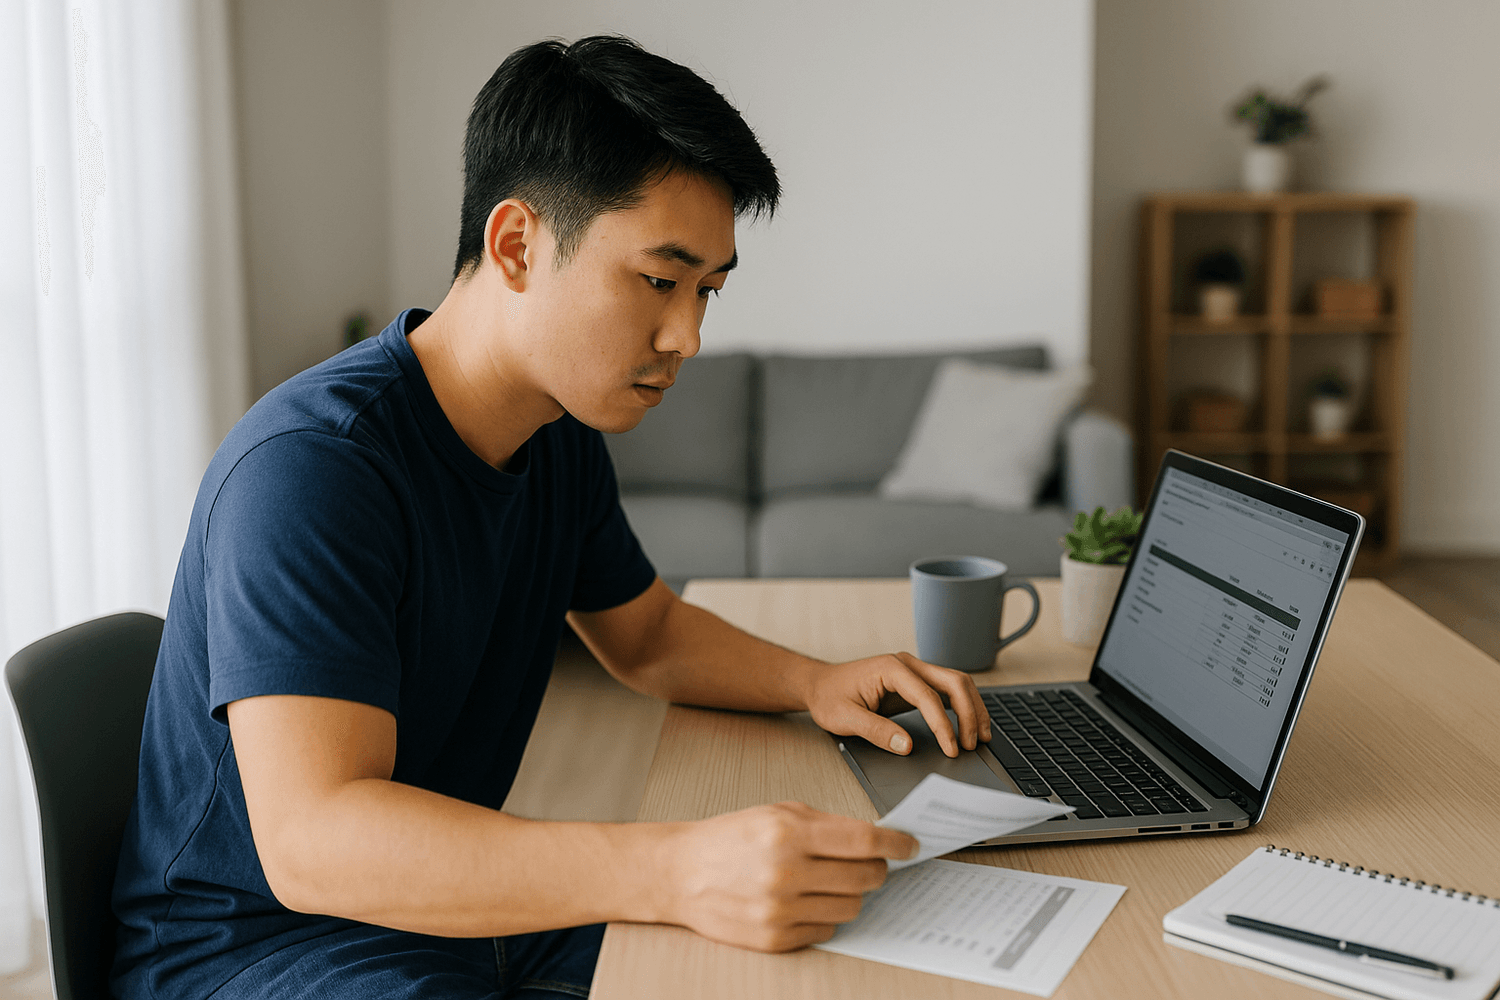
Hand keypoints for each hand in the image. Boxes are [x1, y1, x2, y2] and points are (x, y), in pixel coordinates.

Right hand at [663, 802, 916, 951]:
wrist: (681, 873)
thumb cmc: (730, 838)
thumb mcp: (777, 812)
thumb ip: (826, 824)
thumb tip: (874, 839)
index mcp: (789, 832)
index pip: (864, 841)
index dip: (895, 844)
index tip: (909, 846)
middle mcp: (786, 872)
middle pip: (864, 877)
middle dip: (876, 869)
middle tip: (871, 864)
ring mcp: (780, 910)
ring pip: (850, 908)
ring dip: (850, 894)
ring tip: (831, 882)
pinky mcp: (774, 939)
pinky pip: (826, 931)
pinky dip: (824, 916)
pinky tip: (806, 901)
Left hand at [803, 652, 990, 756]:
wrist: (820, 685)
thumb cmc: (829, 697)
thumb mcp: (845, 718)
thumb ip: (876, 731)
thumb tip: (906, 746)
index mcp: (891, 669)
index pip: (928, 696)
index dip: (943, 725)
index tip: (951, 748)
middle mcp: (907, 665)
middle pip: (954, 681)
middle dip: (969, 713)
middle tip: (971, 744)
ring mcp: (913, 672)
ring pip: (956, 683)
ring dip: (972, 708)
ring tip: (980, 737)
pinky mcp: (915, 683)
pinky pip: (947, 691)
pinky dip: (962, 707)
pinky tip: (968, 726)